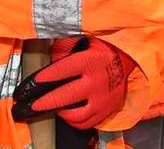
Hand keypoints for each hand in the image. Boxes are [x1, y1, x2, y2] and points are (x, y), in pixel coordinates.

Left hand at [12, 37, 129, 129]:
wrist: (129, 58)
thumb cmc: (104, 49)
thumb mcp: (85, 40)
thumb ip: (65, 47)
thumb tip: (47, 57)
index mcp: (91, 61)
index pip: (62, 70)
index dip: (45, 77)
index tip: (33, 82)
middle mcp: (98, 81)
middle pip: (65, 96)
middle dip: (45, 102)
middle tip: (33, 105)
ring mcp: (104, 97)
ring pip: (77, 116)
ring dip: (61, 113)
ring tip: (54, 108)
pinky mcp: (109, 108)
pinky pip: (88, 123)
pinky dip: (75, 122)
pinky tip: (69, 115)